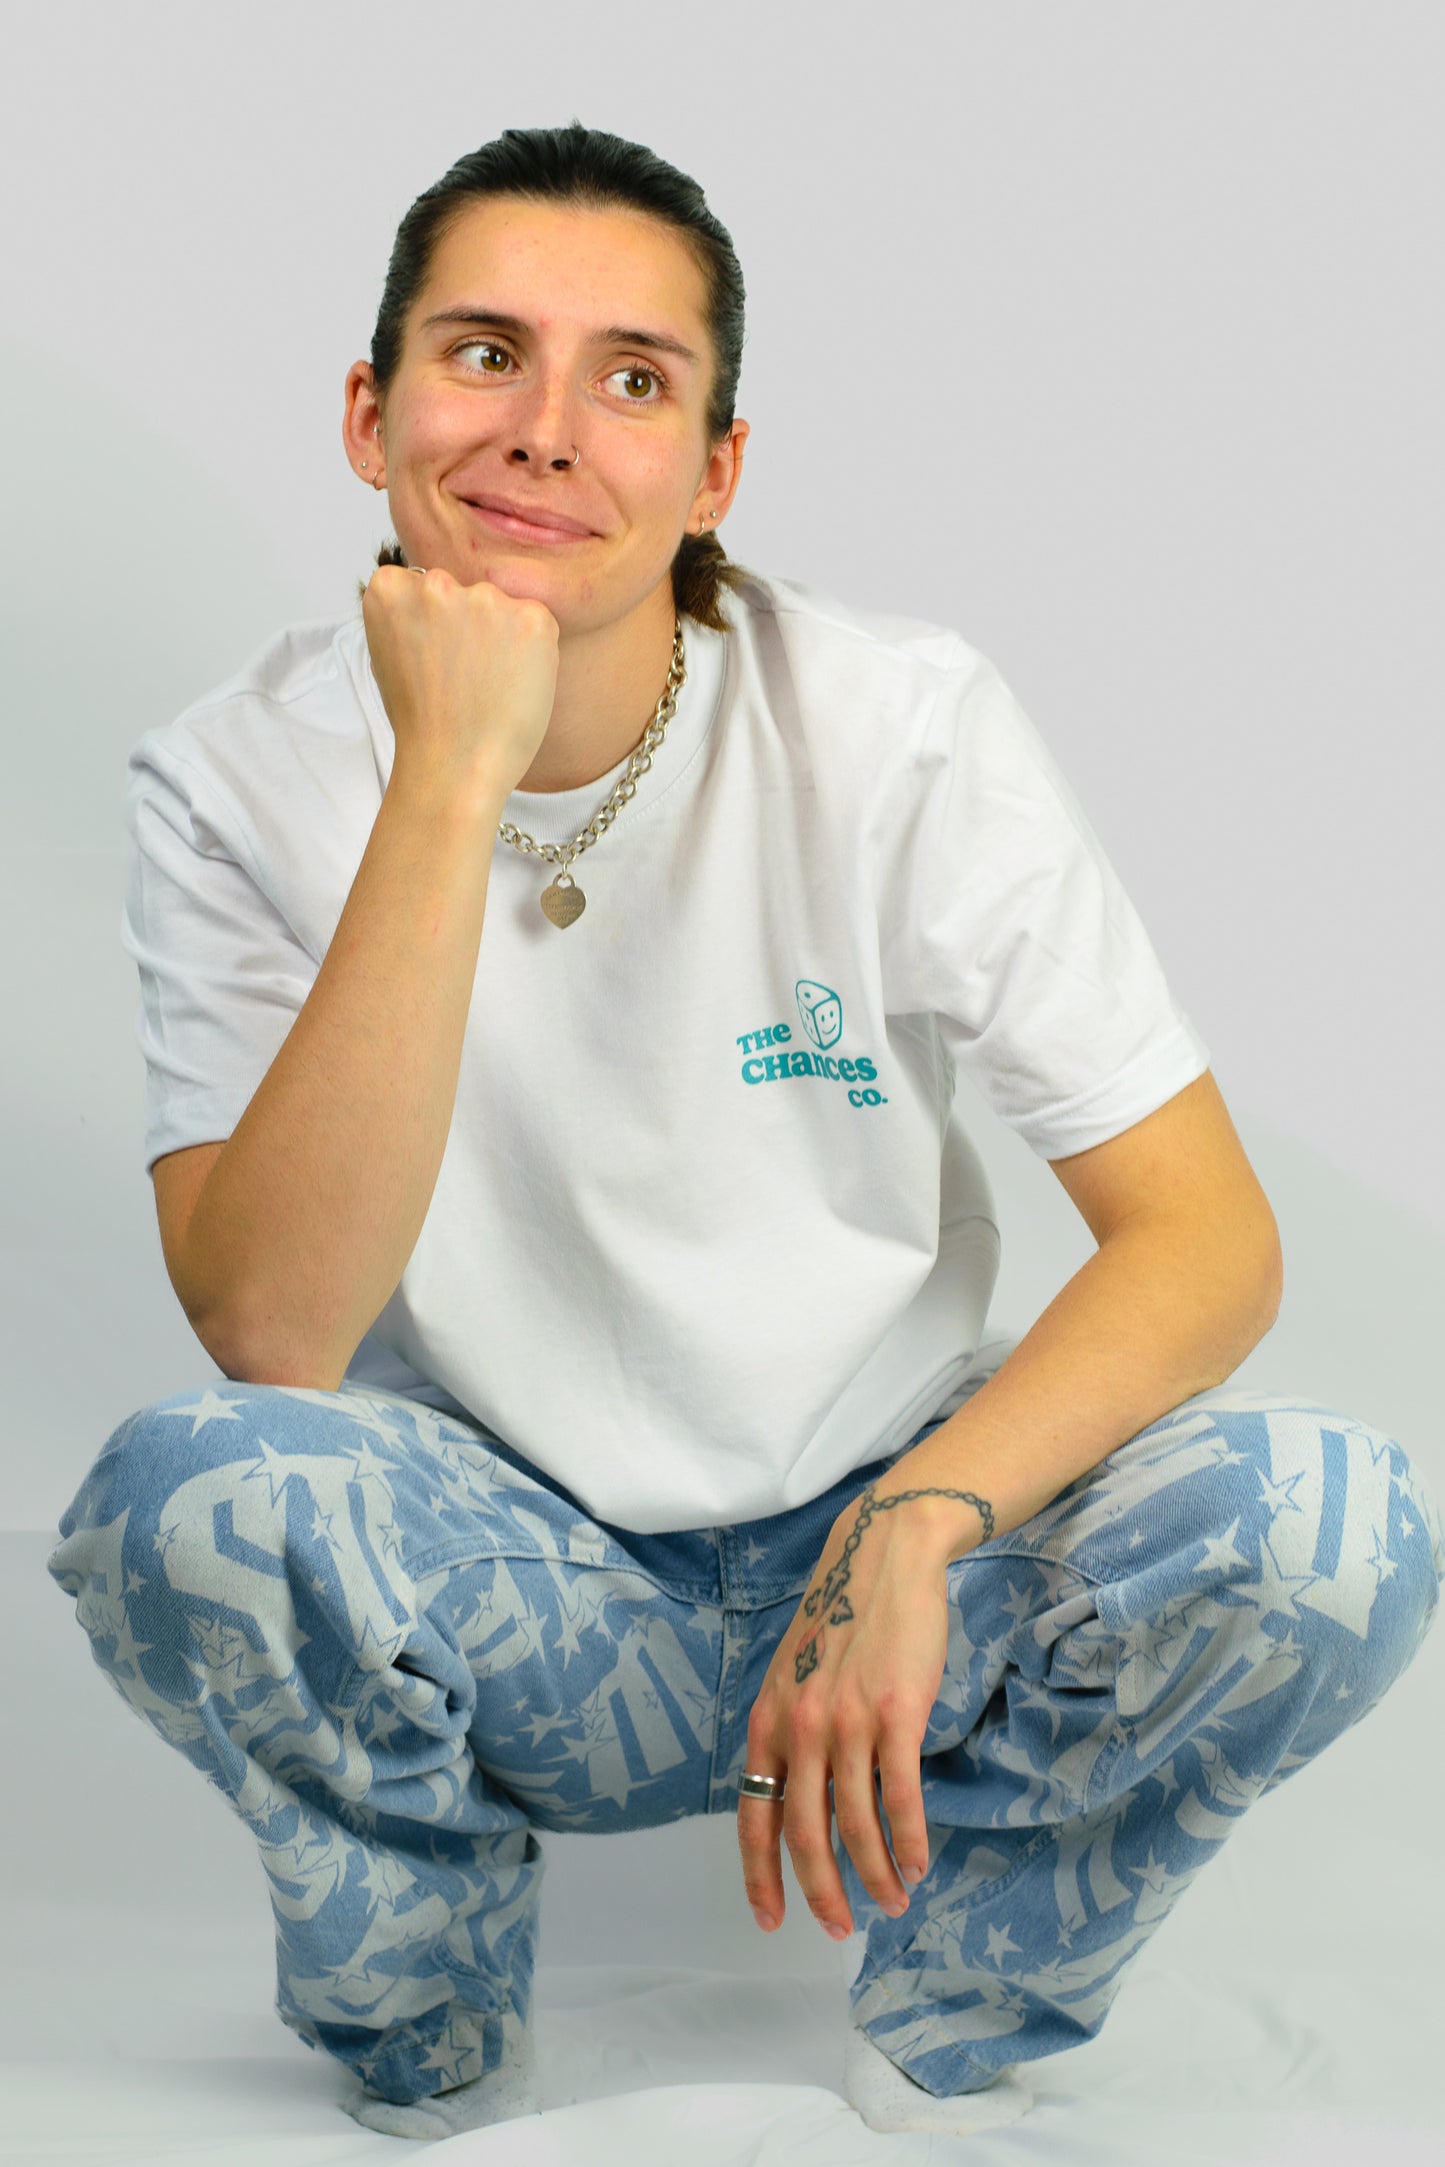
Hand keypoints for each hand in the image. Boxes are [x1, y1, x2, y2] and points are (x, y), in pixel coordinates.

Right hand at [362, 564, 560, 804]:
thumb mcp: (391, 653)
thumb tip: (435, 594)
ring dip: (504, 637)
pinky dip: (534, 653)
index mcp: (390, 586)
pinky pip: (538, 625)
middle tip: (464, 678)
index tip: (434, 658)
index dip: (437, 627)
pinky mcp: (531, 618)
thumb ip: (411, 613)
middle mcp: (436, 583)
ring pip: (504, 608)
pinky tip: (512, 686)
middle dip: (472, 627)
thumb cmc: (422, 722)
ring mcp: (484, 598)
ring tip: (488, 686)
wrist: (452, 767)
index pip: (426, 586)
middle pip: (468, 592)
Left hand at [737, 1485, 952, 1939]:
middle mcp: (799, 1728)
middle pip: (805, 1836)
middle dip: (823, 1894)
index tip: (772, 1919)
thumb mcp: (795, 1675)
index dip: (761, 1876)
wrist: (882, 1556)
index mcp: (768, 1721)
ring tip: (894, 1899)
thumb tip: (798, 1798)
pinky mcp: (895, 1714)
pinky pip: (902, 1798)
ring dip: (877, 1876)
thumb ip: (791, 1733)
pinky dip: (910, 1841)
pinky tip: (919, 1863)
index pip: (754, 1817)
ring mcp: (846, 1722)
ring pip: (857, 1826)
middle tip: (842, 1928)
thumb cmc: (844, 1617)